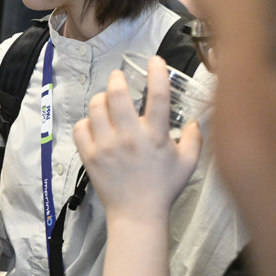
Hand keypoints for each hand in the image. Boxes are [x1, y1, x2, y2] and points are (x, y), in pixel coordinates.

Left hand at [73, 57, 202, 221]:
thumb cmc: (163, 188)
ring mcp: (106, 147)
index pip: (158, 97)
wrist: (137, 214)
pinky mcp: (89, 156)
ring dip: (100, 99)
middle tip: (119, 77)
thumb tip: (195, 120)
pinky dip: (86, 122)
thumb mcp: (188, 163)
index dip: (157, 73)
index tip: (154, 61)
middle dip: (117, 79)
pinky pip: (80, 128)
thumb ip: (194, 139)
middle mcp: (130, 138)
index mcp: (156, 137)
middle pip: (117, 95)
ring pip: (95, 108)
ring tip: (105, 100)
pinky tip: (94, 125)